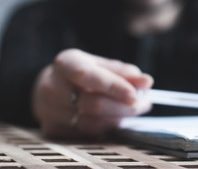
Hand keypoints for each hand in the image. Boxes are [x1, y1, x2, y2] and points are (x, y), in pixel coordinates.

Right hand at [31, 49, 153, 138]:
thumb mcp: (102, 65)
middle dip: (124, 107)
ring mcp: (49, 110)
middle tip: (143, 104)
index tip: (135, 96)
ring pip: (93, 123)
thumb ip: (125, 73)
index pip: (88, 76)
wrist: (52, 87)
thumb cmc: (83, 74)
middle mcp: (52, 86)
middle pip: (94, 104)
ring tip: (129, 110)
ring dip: (118, 119)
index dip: (113, 87)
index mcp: (66, 63)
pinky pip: (87, 134)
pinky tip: (111, 118)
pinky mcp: (52, 129)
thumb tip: (147, 82)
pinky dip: (105, 128)